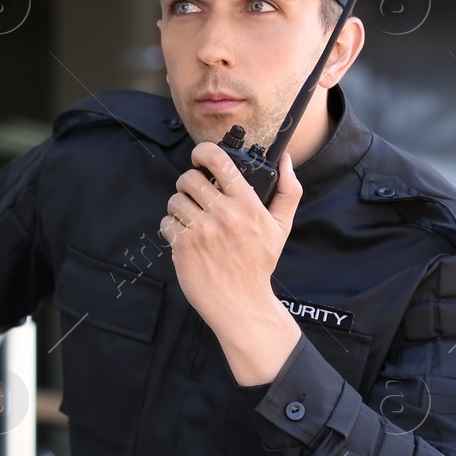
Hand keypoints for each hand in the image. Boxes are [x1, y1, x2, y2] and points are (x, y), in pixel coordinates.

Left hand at [160, 143, 303, 336]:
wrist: (241, 303)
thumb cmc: (259, 264)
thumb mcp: (281, 227)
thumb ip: (288, 191)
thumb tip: (286, 160)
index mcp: (247, 205)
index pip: (218, 160)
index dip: (203, 152)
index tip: (200, 158)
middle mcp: (223, 215)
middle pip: (189, 178)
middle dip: (189, 183)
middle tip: (196, 194)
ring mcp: (201, 231)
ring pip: (175, 200)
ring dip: (180, 205)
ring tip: (191, 217)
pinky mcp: (183, 247)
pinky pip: (167, 222)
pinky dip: (172, 227)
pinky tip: (186, 236)